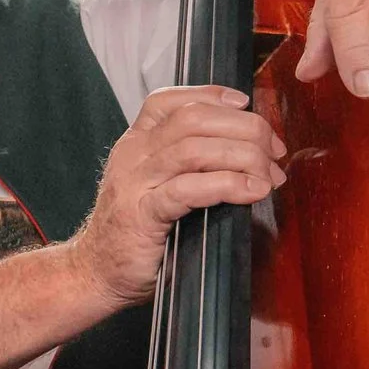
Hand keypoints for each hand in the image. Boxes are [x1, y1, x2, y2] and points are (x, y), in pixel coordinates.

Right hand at [69, 85, 285, 306]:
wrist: (94, 273)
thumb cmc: (134, 232)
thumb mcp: (154, 185)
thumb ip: (185, 164)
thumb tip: (245, 149)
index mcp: (135, 144)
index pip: (170, 102)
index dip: (210, 95)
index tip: (245, 104)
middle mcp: (133, 156)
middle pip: (194, 120)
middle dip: (245, 129)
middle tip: (273, 153)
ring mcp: (135, 183)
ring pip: (195, 148)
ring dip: (243, 157)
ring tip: (268, 176)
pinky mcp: (143, 214)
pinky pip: (189, 189)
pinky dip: (228, 185)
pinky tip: (251, 191)